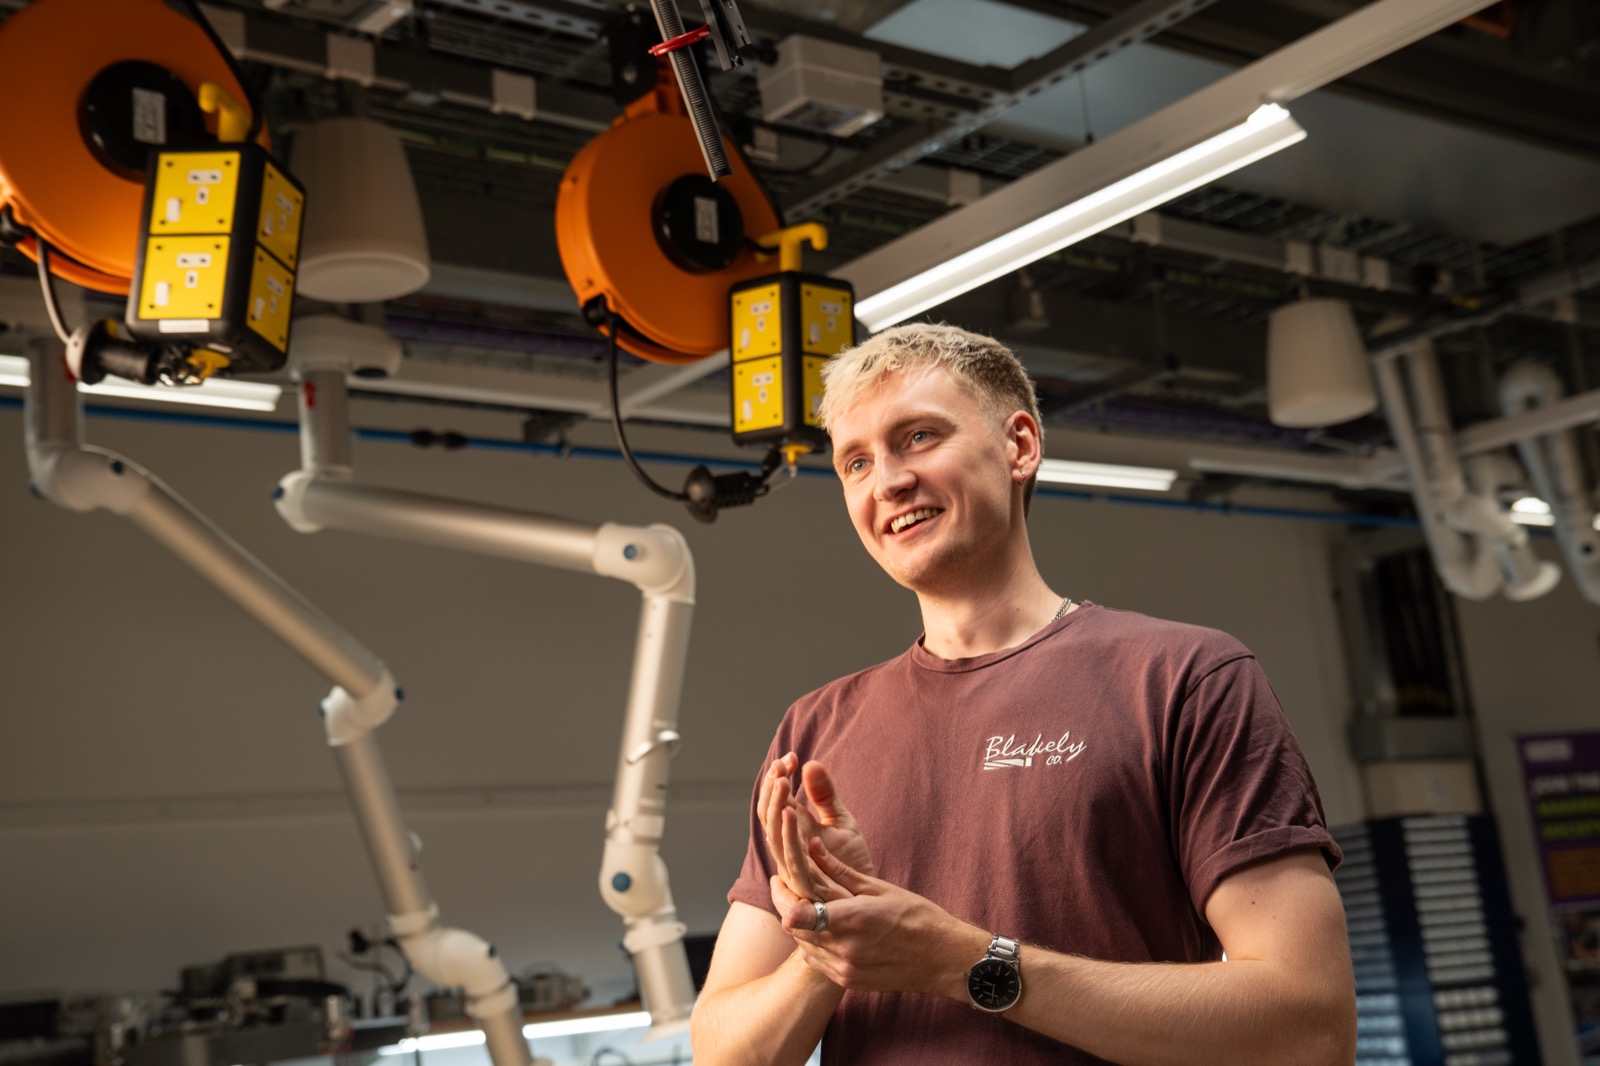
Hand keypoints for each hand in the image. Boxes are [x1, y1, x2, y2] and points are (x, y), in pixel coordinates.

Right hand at [757, 754, 873, 903]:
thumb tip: (809, 763)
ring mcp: (793, 867)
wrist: (865, 906)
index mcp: (792, 834)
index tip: (791, 756)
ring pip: (773, 835)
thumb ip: (824, 795)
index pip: (776, 802)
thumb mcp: (841, 822)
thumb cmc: (851, 866)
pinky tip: (791, 811)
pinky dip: (788, 834)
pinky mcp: (806, 884)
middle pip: (768, 816)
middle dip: (772, 788)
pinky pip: (792, 858)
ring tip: (783, 780)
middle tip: (782, 764)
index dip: (778, 779)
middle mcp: (787, 850)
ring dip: (776, 806)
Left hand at [771, 836, 987, 1000]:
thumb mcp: (879, 887)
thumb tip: (812, 846)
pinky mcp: (848, 982)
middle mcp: (845, 947)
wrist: (941, 958)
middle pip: (795, 928)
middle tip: (785, 885)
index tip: (779, 881)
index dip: (783, 898)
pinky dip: (814, 945)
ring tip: (808, 907)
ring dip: (800, 927)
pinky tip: (825, 930)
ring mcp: (845, 968)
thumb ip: (840, 872)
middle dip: (788, 906)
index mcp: (852, 918)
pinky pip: (817, 962)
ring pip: (803, 946)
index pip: (801, 915)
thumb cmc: (915, 916)